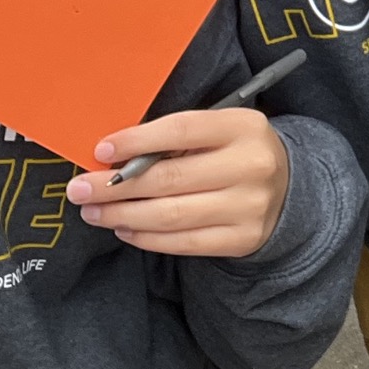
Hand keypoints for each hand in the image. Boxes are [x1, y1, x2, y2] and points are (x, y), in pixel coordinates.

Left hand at [69, 106, 289, 257]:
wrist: (288, 189)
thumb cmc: (235, 153)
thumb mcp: (218, 130)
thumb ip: (176, 139)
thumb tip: (113, 155)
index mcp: (243, 126)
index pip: (182, 130)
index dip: (137, 140)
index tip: (101, 150)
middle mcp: (251, 165)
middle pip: (169, 178)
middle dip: (114, 186)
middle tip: (80, 189)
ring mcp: (249, 206)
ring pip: (171, 215)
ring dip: (123, 215)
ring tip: (94, 211)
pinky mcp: (242, 239)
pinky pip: (183, 242)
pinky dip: (147, 237)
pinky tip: (124, 229)